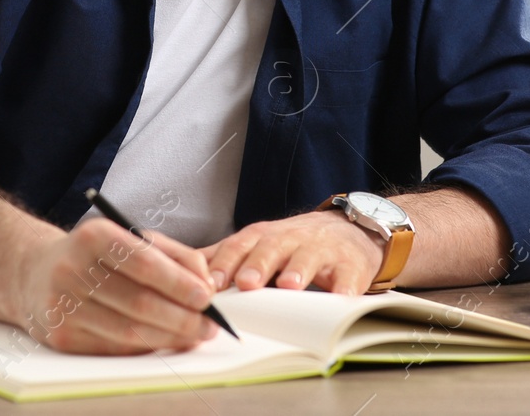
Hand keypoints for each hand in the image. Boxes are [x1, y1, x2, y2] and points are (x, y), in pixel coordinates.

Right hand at [10, 217, 218, 354]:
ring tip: (194, 336)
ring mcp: (64, 305)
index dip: (179, 283)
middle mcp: (73, 268)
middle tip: (209, 325)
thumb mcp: (130, 239)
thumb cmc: (95, 256)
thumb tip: (206, 284)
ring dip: (169, 337)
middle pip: (140, 302)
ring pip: (129, 331)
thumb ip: (174, 255)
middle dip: (182, 317)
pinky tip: (163, 341)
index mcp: (93, 236)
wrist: (35, 274)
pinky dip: (146, 348)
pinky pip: (114, 348)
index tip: (207, 297)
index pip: (144, 262)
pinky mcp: (61, 336)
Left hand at [201, 209, 383, 293]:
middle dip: (256, 265)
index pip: (238, 246)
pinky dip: (345, 288)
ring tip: (289, 286)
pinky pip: (348, 277)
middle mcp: (290, 239)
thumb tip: (179, 269)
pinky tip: (341, 298)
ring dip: (297, 271)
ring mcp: (321, 250)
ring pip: (308, 257)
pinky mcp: (350, 265)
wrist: (349, 230)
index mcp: (263, 237)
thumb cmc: (294, 244)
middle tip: (245, 283)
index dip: (224, 263)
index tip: (209, 284)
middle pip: (270, 248)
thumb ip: (224, 256)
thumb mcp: (258, 244)